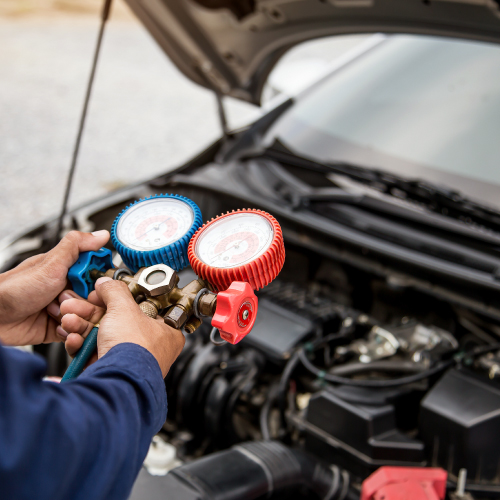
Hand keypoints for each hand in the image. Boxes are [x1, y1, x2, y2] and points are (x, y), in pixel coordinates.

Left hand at [0, 230, 109, 345]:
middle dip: (83, 303)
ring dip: (74, 318)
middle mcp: (66, 289)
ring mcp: (62, 309)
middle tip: (64, 300)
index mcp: (67, 271)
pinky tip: (59, 327)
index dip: (99, 282)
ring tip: (56, 314)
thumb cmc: (15, 289)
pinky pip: (76, 333)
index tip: (93, 286)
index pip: (97, 275)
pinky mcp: (57, 328)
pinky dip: (70, 332)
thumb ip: (76, 246)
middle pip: (94, 299)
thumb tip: (101, 234)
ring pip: (86, 317)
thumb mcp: (50, 264)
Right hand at [60, 277, 184, 376]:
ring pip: (102, 336)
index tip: (103, 293)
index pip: (142, 308)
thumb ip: (114, 292)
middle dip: (90, 312)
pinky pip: (95, 354)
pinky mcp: (111, 371)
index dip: (120, 299)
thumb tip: (107, 284)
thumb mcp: (124, 309)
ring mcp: (129, 361)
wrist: (117, 382)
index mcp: (165, 332)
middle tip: (76, 305)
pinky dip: (81, 345)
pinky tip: (73, 339)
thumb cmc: (134, 351)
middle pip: (117, 321)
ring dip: (81, 326)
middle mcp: (150, 348)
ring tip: (69, 319)